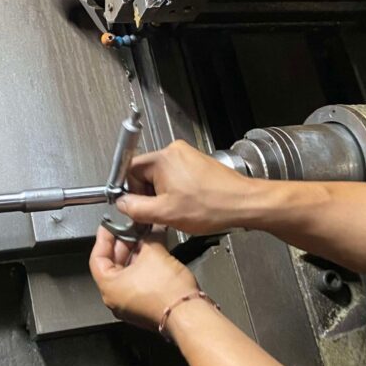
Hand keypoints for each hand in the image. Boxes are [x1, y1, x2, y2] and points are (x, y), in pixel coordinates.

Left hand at [89, 226, 197, 330]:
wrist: (189, 313)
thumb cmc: (168, 292)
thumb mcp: (154, 253)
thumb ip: (148, 237)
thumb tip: (151, 229)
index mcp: (109, 288)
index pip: (97, 257)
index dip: (104, 238)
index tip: (108, 226)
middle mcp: (116, 299)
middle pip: (113, 265)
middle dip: (125, 244)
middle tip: (133, 228)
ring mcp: (131, 305)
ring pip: (129, 273)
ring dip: (138, 254)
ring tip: (147, 237)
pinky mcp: (145, 306)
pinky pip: (140, 282)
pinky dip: (145, 266)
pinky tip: (156, 253)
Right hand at [115, 140, 252, 234]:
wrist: (243, 204)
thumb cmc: (212, 205)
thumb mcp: (165, 213)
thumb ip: (136, 208)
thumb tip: (122, 204)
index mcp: (163, 158)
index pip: (130, 169)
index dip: (129, 191)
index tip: (133, 206)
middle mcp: (174, 152)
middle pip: (145, 173)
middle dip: (147, 195)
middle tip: (157, 213)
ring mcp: (187, 157)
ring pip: (160, 178)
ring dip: (162, 196)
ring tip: (175, 210)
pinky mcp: (197, 165)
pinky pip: (175, 177)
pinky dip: (175, 192)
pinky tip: (185, 206)